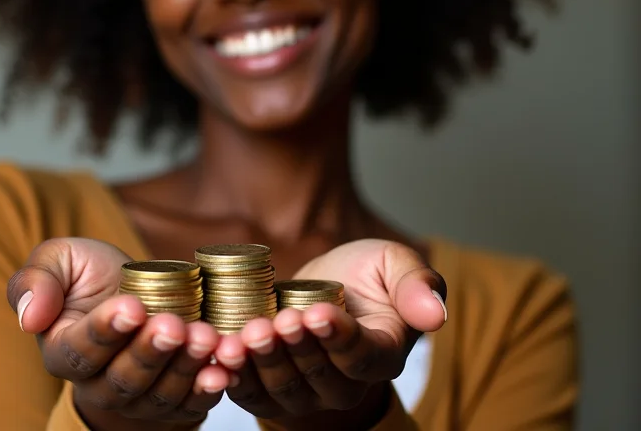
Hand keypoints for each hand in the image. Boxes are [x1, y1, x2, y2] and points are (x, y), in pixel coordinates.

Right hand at [7, 238, 230, 426]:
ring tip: (205, 338)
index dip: (106, 331)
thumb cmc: (91, 274)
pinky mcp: (174, 399)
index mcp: (64, 351)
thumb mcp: (59, 260)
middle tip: (174, 324)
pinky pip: (189, 404)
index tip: (132, 307)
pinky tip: (224, 368)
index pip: (81, 351)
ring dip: (184, 368)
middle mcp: (99, 384)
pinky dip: (208, 388)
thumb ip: (36, 280)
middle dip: (151, 351)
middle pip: (123, 378)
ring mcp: (138, 397)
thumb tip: (30, 317)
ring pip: (159, 393)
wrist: (133, 290)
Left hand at [213, 239, 446, 427]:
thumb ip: (417, 284)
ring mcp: (307, 391)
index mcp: (382, 352)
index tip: (319, 313)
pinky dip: (234, 378)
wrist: (329, 287)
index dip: (339, 337)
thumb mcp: (395, 264)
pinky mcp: (270, 387)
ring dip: (264, 363)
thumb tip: (436, 313)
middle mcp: (346, 382)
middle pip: (321, 375)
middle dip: (297, 348)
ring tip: (248, 336)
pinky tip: (220, 355)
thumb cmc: (367, 275)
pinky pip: (252, 393)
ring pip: (286, 387)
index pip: (362, 355)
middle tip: (279, 322)